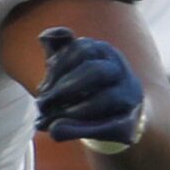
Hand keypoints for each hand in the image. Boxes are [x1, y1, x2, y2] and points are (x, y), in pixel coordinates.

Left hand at [35, 26, 145, 149]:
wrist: (116, 117)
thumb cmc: (86, 88)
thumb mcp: (68, 67)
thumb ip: (56, 50)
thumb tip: (44, 36)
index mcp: (103, 51)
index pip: (80, 49)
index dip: (56, 69)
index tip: (41, 88)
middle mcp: (119, 70)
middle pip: (94, 72)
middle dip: (64, 89)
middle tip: (42, 104)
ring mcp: (128, 96)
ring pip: (105, 99)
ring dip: (72, 112)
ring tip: (50, 122)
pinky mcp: (128, 123)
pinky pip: (108, 127)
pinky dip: (80, 130)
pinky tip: (58, 132)